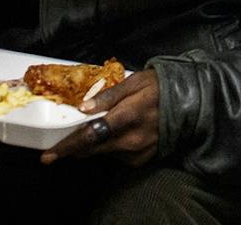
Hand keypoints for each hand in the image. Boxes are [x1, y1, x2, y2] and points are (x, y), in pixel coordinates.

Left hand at [40, 69, 160, 165]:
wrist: (191, 102)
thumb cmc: (159, 87)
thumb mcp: (134, 82)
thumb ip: (108, 95)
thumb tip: (82, 108)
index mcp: (127, 116)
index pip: (91, 136)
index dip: (67, 147)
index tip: (49, 155)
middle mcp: (132, 139)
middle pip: (93, 149)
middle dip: (75, 149)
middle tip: (61, 147)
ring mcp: (138, 151)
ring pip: (105, 153)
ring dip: (96, 145)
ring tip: (103, 129)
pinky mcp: (143, 159)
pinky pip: (118, 156)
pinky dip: (113, 147)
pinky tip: (121, 134)